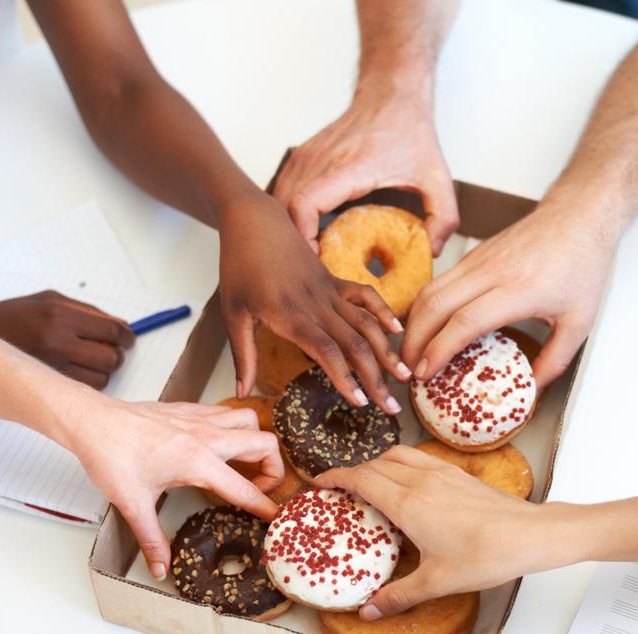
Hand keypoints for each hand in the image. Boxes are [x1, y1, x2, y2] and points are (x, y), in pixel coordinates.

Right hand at [0, 290, 134, 389]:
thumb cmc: (12, 317)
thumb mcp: (49, 300)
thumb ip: (87, 310)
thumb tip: (119, 323)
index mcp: (59, 314)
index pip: (111, 329)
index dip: (126, 336)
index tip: (128, 339)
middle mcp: (57, 340)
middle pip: (110, 357)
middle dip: (116, 354)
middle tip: (110, 350)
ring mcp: (52, 365)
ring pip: (101, 377)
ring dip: (103, 370)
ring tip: (90, 361)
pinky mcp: (48, 382)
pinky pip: (85, 389)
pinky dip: (89, 382)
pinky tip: (78, 372)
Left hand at [66, 393, 285, 579]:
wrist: (91, 421)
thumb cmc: (110, 456)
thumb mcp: (133, 504)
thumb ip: (152, 539)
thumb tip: (160, 568)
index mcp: (198, 462)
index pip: (245, 489)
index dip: (265, 506)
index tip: (276, 517)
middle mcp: (207, 437)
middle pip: (265, 444)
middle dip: (273, 469)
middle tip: (257, 488)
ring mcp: (200, 419)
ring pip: (250, 421)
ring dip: (256, 441)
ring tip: (243, 464)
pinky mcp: (189, 409)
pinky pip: (227, 412)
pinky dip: (234, 427)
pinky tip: (218, 444)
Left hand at [217, 193, 410, 411]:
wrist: (252, 221)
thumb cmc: (238, 268)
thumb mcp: (232, 315)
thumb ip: (243, 356)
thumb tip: (243, 393)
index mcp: (290, 315)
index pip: (327, 352)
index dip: (346, 378)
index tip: (360, 403)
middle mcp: (316, 304)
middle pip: (354, 344)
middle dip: (376, 377)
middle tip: (391, 407)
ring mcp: (329, 290)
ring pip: (366, 323)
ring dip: (387, 351)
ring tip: (405, 376)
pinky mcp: (335, 279)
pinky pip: (365, 295)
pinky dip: (384, 312)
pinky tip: (399, 332)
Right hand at [271, 91, 458, 254]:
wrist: (392, 95)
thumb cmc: (411, 133)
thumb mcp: (438, 177)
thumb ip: (444, 216)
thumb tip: (433, 250)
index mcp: (349, 167)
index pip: (305, 206)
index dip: (303, 239)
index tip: (318, 261)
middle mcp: (321, 160)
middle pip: (285, 209)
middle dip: (295, 242)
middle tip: (316, 269)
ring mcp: (307, 156)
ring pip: (279, 200)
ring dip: (290, 228)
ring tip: (311, 254)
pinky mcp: (303, 156)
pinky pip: (284, 190)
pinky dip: (289, 213)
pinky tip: (308, 231)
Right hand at [314, 445, 544, 619]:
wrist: (529, 535)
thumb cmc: (485, 556)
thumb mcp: (437, 582)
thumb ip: (398, 595)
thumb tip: (368, 612)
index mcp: (408, 503)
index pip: (362, 479)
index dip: (336, 477)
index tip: (320, 482)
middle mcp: (421, 480)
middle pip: (376, 464)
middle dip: (354, 472)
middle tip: (341, 489)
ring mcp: (442, 473)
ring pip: (399, 455)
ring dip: (378, 463)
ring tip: (371, 482)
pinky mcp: (459, 474)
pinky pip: (421, 458)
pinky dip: (403, 463)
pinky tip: (409, 483)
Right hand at [402, 201, 614, 385]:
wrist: (577, 217)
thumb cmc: (582, 265)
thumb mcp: (579, 321)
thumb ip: (555, 360)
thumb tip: (532, 389)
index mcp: (519, 290)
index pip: (466, 321)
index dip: (440, 349)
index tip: (425, 374)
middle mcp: (492, 272)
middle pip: (435, 305)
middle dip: (414, 341)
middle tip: (408, 370)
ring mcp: (478, 260)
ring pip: (430, 291)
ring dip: (412, 323)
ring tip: (410, 352)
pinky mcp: (473, 255)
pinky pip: (438, 281)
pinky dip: (423, 307)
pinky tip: (425, 326)